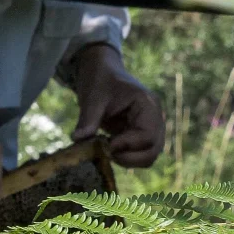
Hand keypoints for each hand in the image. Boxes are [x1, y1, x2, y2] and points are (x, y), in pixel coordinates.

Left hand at [69, 44, 164, 168]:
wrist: (102, 72)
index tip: (106, 146)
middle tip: (106, 154)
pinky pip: (140, 154)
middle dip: (129, 158)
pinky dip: (126, 157)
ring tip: (107, 152)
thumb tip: (78, 139)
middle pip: (153, 150)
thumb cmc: (100, 79)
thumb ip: (88, 119)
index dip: (127, 146)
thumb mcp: (92, 97)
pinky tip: (109, 149)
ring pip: (149, 155)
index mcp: (147, 105)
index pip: (148, 136)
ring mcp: (150, 127)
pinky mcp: (141, 135)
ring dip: (128, 160)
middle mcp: (155, 118)